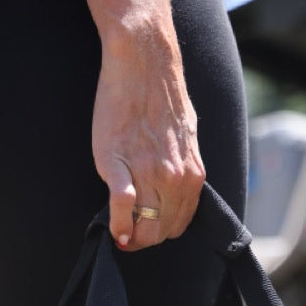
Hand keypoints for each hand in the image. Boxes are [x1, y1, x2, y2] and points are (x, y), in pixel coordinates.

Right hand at [92, 24, 204, 250]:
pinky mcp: (119, 163)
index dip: (161, 233)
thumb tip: (174, 188)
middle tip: (130, 237)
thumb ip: (182, 169)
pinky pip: (122, 206)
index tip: (147, 230)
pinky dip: (118, 223)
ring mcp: (148, 173)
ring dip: (130, 236)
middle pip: (161, 232)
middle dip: (145, 240)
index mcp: (192, 176)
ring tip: (120, 232)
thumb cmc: (163, 98)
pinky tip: (114, 228)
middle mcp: (175, 179)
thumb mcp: (187, 139)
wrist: (144, 64)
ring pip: (144, 226)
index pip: (179, 225)